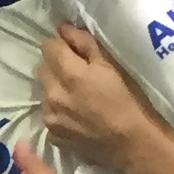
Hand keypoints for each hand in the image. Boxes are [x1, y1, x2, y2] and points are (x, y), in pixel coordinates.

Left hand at [37, 24, 170, 173]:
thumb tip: (63, 29)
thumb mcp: (111, 65)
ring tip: (77, 94)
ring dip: (54, 87)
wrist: (132, 144)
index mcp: (68, 73)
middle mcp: (52, 94)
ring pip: (42, 91)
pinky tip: (76, 113)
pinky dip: (57, 109)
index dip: (60, 44)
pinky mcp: (52, 134)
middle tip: (77, 71)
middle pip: (42, 67)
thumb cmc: (128, 100)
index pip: (48, 46)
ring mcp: (49, 116)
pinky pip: (48, 113)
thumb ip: (84, 44)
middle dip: (55, 64)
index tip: (72, 48)